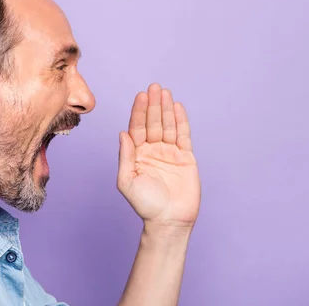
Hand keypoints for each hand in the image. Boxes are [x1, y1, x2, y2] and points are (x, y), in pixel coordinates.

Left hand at [118, 83, 200, 229]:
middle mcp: (153, 150)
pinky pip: (183, 135)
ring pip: (168, 125)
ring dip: (166, 109)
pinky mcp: (185, 158)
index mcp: (138, 154)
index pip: (138, 127)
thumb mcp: (127, 180)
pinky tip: (178, 107)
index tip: (141, 95)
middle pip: (153, 122)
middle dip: (153, 105)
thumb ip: (126, 156)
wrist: (169, 221)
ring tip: (165, 92)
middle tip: (154, 87)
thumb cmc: (146, 205)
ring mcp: (170, 153)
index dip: (139, 111)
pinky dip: (181, 121)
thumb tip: (122, 133)